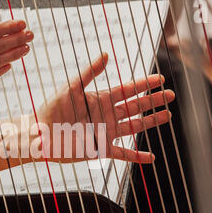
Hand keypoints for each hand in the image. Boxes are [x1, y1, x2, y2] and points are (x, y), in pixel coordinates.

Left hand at [36, 53, 174, 163]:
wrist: (41, 135)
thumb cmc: (52, 109)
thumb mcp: (71, 88)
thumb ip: (89, 73)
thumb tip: (106, 54)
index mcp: (100, 99)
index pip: (127, 90)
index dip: (143, 84)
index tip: (160, 78)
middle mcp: (106, 115)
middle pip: (135, 106)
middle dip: (153, 100)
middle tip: (170, 95)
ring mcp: (105, 132)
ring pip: (134, 126)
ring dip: (151, 121)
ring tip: (167, 115)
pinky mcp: (101, 149)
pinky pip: (123, 153)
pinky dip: (137, 156)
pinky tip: (150, 157)